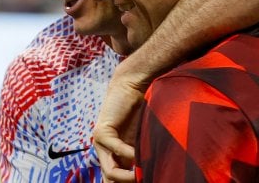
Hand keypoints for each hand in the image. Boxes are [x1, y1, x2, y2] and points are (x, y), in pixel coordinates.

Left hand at [95, 65, 146, 182]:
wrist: (134, 85)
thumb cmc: (144, 111)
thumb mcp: (146, 140)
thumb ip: (145, 158)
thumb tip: (157, 176)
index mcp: (116, 158)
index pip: (116, 181)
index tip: (147, 181)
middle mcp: (106, 154)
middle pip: (111, 182)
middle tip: (143, 181)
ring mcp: (101, 144)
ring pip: (110, 173)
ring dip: (128, 177)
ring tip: (142, 174)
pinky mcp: (101, 132)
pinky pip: (116, 150)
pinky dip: (130, 154)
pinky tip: (139, 153)